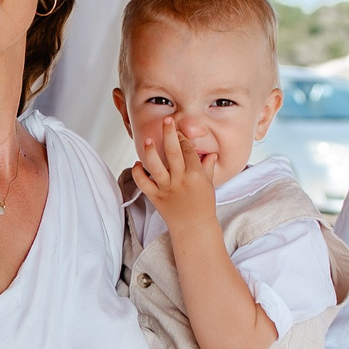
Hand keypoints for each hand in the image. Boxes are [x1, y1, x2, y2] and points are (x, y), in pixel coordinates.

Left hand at [129, 120, 219, 234]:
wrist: (194, 228)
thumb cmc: (203, 206)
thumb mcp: (209, 185)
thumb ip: (208, 168)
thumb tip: (210, 155)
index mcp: (196, 175)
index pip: (188, 150)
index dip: (183, 138)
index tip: (179, 130)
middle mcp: (180, 180)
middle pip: (173, 152)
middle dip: (169, 133)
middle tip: (167, 120)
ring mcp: (167, 188)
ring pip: (156, 166)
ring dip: (151, 151)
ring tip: (148, 140)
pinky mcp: (156, 197)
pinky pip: (143, 183)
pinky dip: (138, 172)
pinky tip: (138, 164)